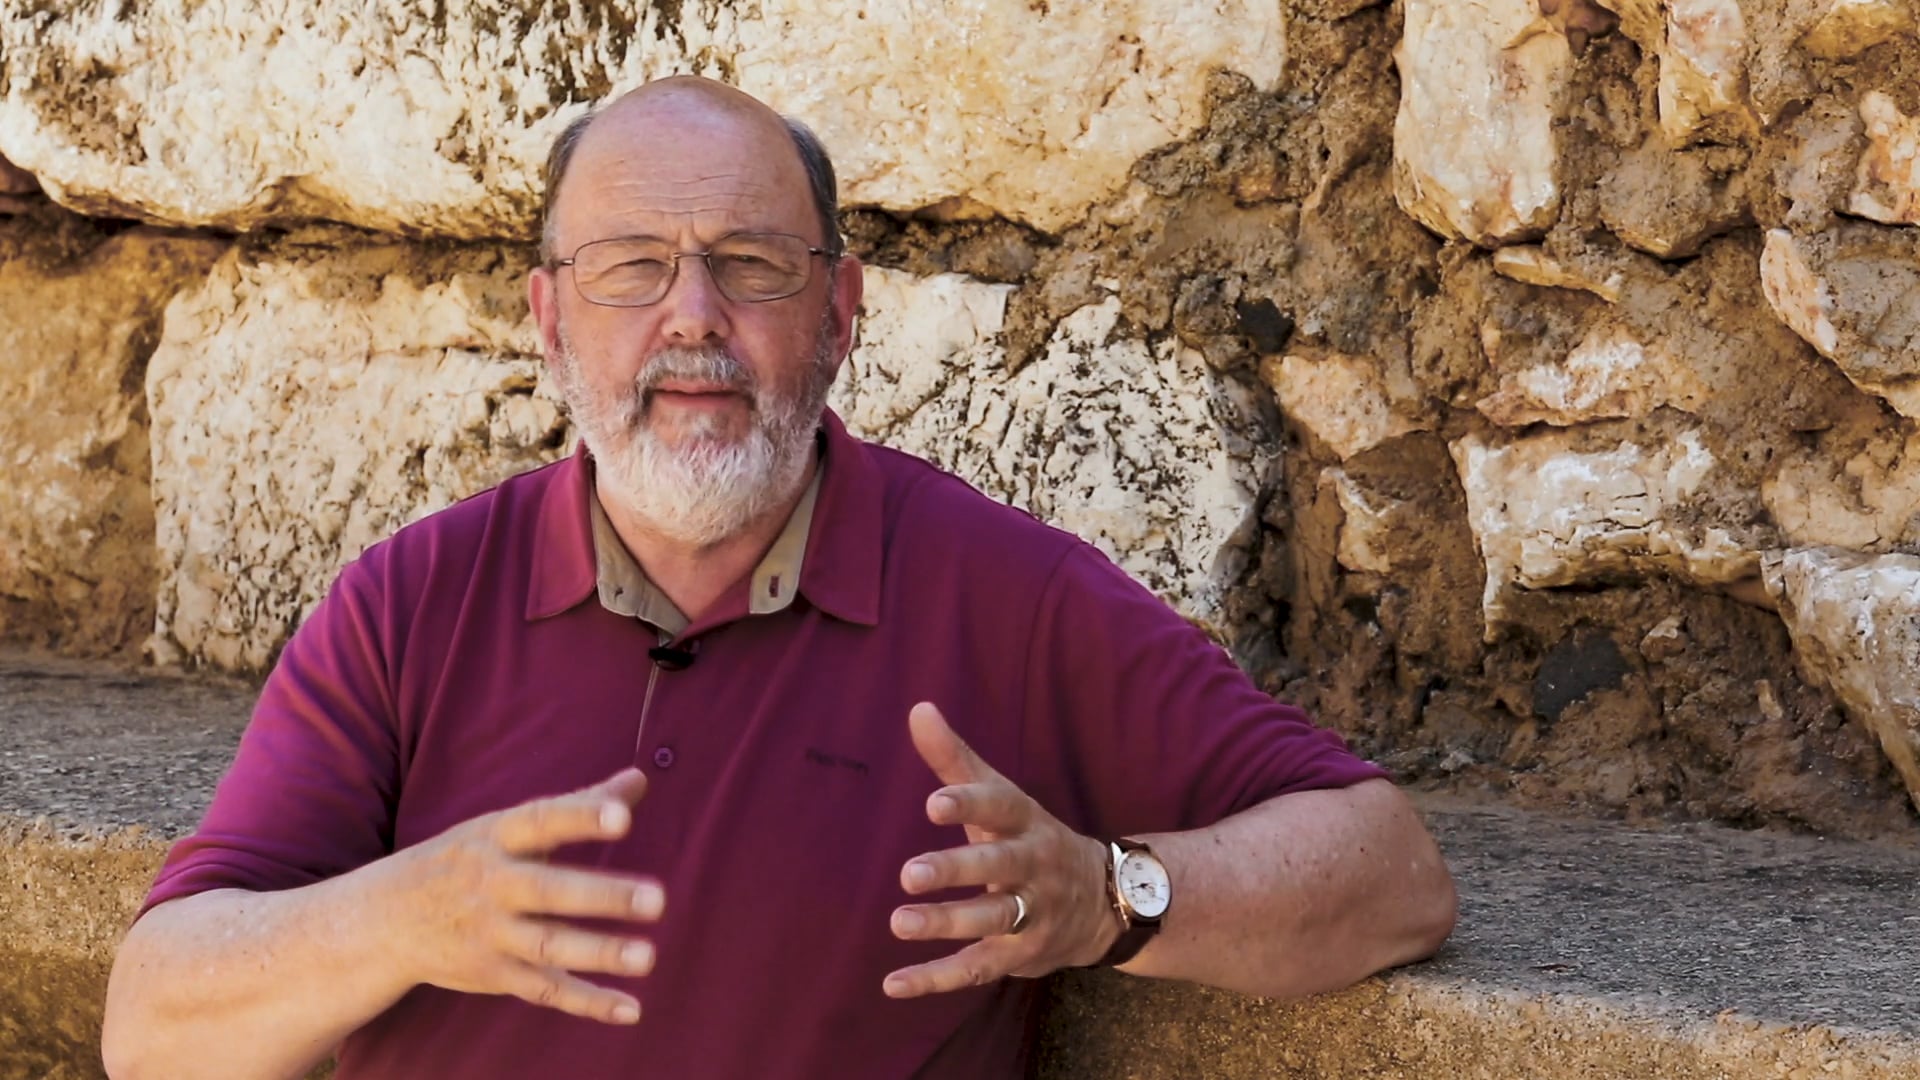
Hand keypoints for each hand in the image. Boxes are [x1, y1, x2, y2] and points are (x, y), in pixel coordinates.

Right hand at [368, 767, 663, 1023]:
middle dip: (602, 895)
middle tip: (658, 897)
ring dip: (599, 953)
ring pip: (549, 946)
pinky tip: (630, 1010)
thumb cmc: (465, 859)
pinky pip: (545, 991)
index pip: (542, 823)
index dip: (582, 818)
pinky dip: (587, 1003)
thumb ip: (579, 804)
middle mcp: (492, 885)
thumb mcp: (507, 825)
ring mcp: (490, 934)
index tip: (623, 816)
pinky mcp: (494, 974)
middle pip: (550, 890)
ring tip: (648, 955)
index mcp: (496, 838)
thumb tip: (640, 778)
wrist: (384, 919)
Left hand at [883, 703, 1117, 997]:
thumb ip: (955, 759)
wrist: (1104, 900)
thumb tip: (917, 708)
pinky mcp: (1021, 953)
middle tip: (910, 874)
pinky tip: (893, 983)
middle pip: (999, 865)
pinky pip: (978, 967)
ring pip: (993, 919)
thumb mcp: (1002, 796)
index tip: (935, 801)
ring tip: (899, 922)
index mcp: (1025, 821)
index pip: (1000, 807)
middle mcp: (1033, 866)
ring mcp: (1032, 913)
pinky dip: (936, 978)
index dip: (970, 804)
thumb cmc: (1030, 838)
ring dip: (947, 923)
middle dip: (957, 870)